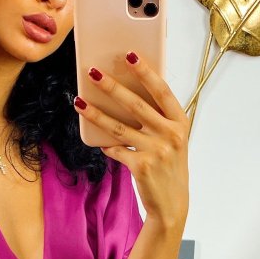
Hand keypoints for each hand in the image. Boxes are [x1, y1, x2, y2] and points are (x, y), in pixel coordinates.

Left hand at [74, 50, 190, 227]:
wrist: (172, 203)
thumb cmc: (169, 165)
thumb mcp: (171, 139)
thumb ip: (157, 118)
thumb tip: (123, 93)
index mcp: (180, 122)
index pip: (161, 91)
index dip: (145, 72)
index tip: (129, 55)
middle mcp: (171, 134)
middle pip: (136, 104)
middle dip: (112, 86)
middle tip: (93, 72)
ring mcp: (156, 151)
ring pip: (118, 127)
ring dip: (96, 113)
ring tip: (79, 101)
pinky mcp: (141, 166)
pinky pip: (115, 149)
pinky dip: (106, 145)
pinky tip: (98, 141)